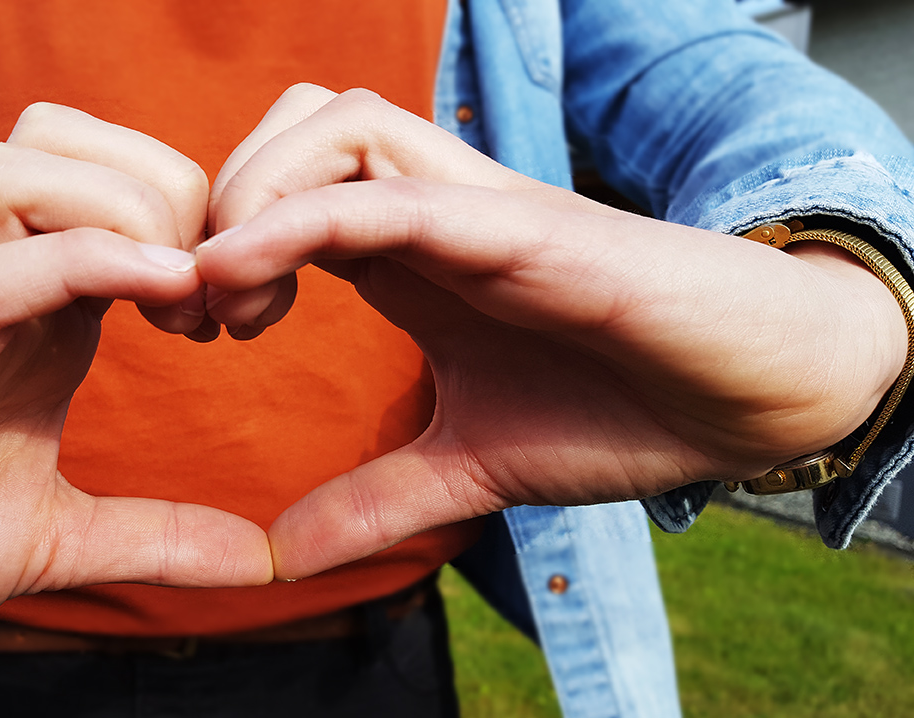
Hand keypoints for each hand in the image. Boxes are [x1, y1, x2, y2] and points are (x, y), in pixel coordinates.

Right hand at [0, 104, 271, 651]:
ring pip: (30, 164)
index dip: (201, 224)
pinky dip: (83, 255)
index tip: (245, 310)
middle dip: (172, 190)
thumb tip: (261, 562)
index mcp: (41, 318)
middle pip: (80, 143)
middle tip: (211, 294)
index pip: (121, 196)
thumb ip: (158, 538)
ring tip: (178, 297)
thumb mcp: (58, 538)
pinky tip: (158, 285)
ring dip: (129, 207)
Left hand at [198, 84, 906, 577]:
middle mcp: (433, 211)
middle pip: (291, 129)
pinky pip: (387, 192)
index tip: (192, 331)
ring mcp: (475, 208)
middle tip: (193, 312)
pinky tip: (242, 276)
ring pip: (332, 125)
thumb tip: (283, 556)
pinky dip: (302, 219)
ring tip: (228, 300)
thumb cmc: (619, 411)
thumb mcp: (468, 468)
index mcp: (410, 256)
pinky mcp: (517, 224)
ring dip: (251, 195)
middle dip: (215, 205)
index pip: (284, 193)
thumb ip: (376, 500)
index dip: (216, 245)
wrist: (744, 400)